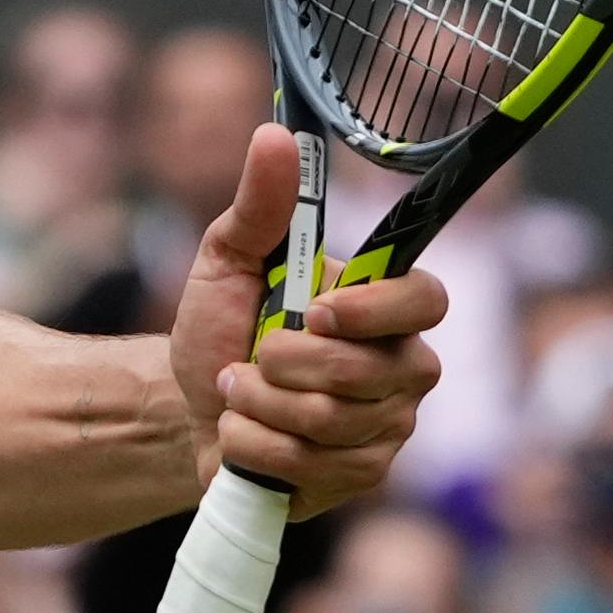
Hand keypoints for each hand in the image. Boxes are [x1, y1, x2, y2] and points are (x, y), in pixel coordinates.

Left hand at [169, 126, 444, 512]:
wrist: (185, 407)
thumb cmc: (220, 328)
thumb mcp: (227, 260)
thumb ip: (258, 205)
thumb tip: (274, 136)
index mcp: (385, 309)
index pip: (427, 300)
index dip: (374, 310)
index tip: (316, 310)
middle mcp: (402, 368)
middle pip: (365, 372)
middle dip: (281, 365)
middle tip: (250, 357)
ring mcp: (386, 428)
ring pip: (329, 421)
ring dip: (255, 404)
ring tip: (238, 392)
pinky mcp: (358, 476)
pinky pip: (305, 464)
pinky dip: (250, 445)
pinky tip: (242, 434)